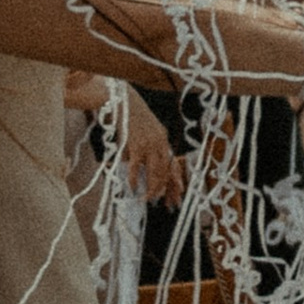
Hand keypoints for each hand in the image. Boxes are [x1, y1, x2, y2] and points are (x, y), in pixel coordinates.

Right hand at [121, 86, 184, 204]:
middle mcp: (160, 142)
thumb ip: (146, 149)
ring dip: (152, 188)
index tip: (179, 193)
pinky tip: (132, 188)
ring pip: (154, 172)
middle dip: (165, 188)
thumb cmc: (132, 118)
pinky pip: (137, 168)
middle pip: (166, 171)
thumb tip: (140, 168)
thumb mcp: (145, 132)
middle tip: (162, 202)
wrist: (124, 101)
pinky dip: (134, 179)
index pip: (173, 163)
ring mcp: (149, 144)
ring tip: (146, 198)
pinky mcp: (135, 145)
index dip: (176, 180)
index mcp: (164, 139)